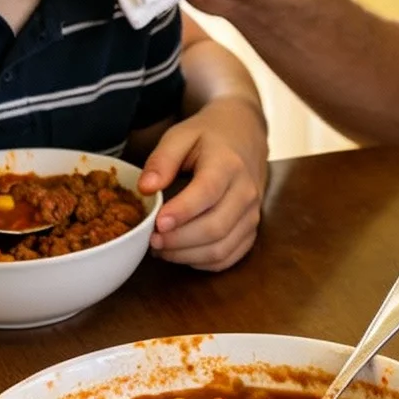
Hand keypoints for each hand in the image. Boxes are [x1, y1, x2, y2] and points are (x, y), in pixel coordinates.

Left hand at [134, 98, 266, 270]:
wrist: (245, 135)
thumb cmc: (209, 136)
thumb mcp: (181, 135)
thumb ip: (162, 160)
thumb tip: (146, 188)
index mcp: (228, 164)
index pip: (207, 193)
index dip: (182, 212)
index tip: (157, 223)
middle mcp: (246, 192)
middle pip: (215, 227)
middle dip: (179, 240)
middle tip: (151, 240)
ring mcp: (252, 214)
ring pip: (221, 248)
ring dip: (187, 255)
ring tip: (161, 248)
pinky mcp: (251, 230)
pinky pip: (229, 257)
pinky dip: (202, 262)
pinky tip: (181, 253)